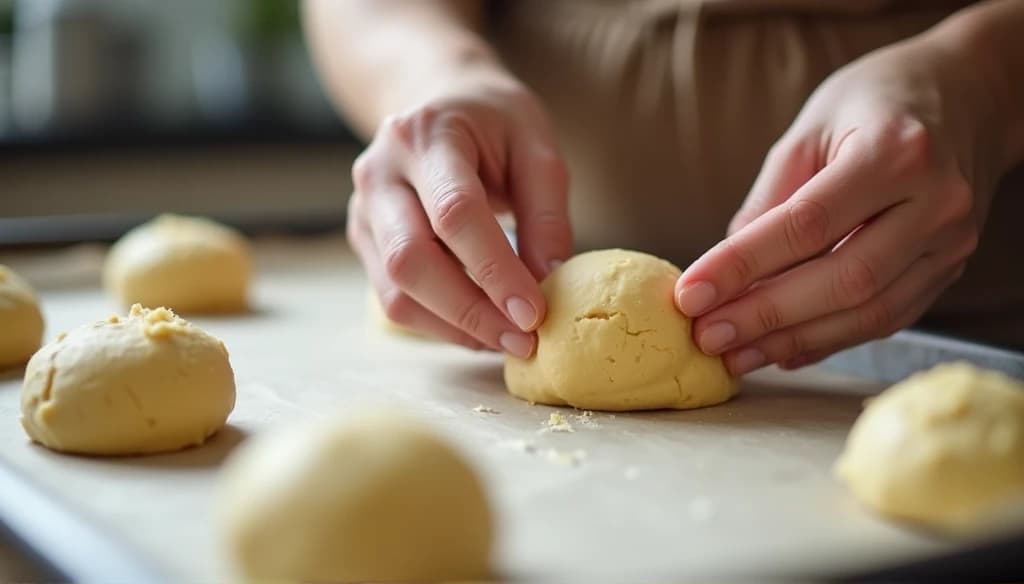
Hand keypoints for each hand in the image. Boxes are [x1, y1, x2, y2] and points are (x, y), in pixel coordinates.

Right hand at [348, 68, 570, 356]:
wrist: (436, 99)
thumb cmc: (493, 121)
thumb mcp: (537, 145)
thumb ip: (546, 212)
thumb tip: (548, 281)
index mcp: (426, 135)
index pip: (454, 214)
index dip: (494, 270)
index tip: (534, 313)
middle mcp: (380, 172)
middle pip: (411, 260)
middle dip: (471, 311)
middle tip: (525, 340)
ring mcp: (363, 210)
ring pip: (396, 291)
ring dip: (455, 327)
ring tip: (508, 339)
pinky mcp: (363, 241)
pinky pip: (393, 299)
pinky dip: (440, 324)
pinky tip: (480, 327)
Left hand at [675, 34, 1003, 374]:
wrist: (970, 95)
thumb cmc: (874, 103)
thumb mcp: (810, 128)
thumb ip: (769, 199)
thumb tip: (725, 272)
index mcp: (894, 151)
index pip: (806, 225)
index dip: (742, 265)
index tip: (690, 293)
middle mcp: (935, 201)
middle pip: (843, 278)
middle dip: (765, 315)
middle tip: (706, 335)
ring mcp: (951, 241)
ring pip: (868, 311)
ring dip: (793, 340)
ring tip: (734, 355)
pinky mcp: (950, 268)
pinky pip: (887, 318)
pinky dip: (829, 340)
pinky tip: (780, 350)